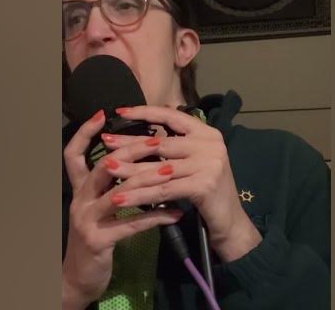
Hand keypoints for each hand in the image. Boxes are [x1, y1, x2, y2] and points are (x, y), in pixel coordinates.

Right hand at [62, 109, 183, 309]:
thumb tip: (136, 157)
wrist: (80, 278)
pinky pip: (131, 223)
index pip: (73, 154)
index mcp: (79, 189)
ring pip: (119, 193)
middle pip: (103, 166)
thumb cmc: (96, 236)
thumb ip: (110, 184)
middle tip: (158, 141)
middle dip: (132, 152)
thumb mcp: (98, 206)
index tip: (103, 114)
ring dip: (149, 181)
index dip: (84, 133)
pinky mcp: (98, 240)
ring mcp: (86, 220)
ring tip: (173, 172)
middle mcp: (79, 200)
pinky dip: (155, 216)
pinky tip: (176, 213)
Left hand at [99, 105, 261, 261]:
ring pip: (159, 168)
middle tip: (105, 143)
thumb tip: (140, 136)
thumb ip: (175, 146)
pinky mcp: (204, 184)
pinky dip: (140, 195)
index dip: (145, 112)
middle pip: (161, 143)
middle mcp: (210, 143)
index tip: (120, 112)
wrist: (230, 221)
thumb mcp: (193, 162)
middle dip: (130, 144)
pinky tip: (121, 198)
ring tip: (106, 169)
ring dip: (129, 170)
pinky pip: (163, 189)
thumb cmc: (206, 190)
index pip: (172, 115)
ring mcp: (209, 163)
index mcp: (207, 132)